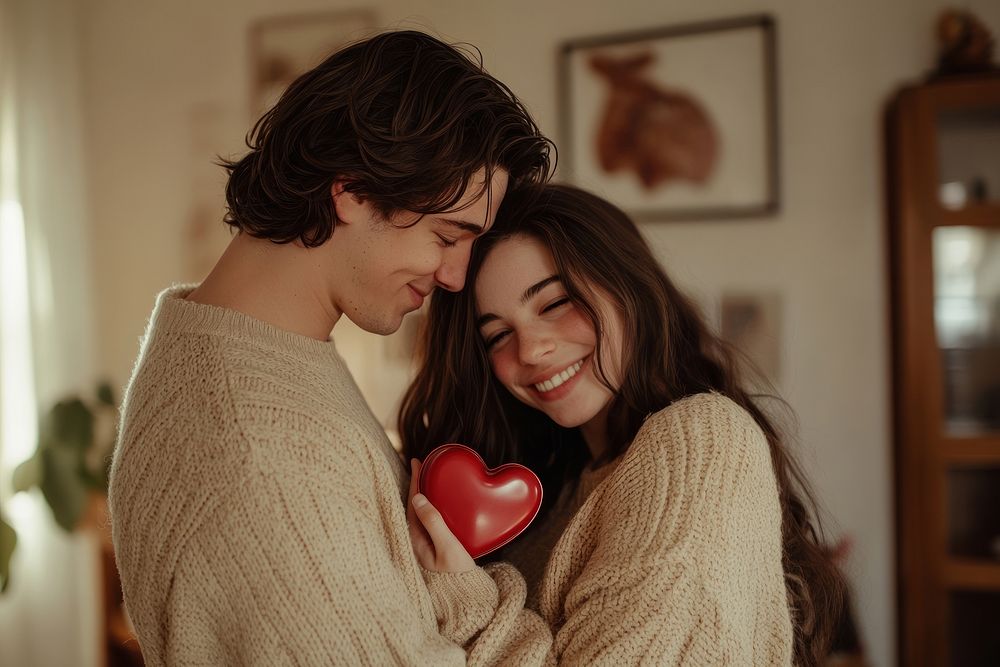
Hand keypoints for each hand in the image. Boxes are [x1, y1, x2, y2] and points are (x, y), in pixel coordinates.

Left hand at [407, 458, 475, 572]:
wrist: (465, 601)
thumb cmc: (456, 577)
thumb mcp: (447, 548)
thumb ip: (434, 523)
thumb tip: (418, 498)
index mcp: (415, 540)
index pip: (412, 503)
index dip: (415, 481)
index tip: (416, 461)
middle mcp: (416, 542)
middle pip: (413, 506)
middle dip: (417, 484)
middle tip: (422, 464)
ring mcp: (424, 546)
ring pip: (420, 513)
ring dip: (424, 494)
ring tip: (428, 478)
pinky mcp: (434, 549)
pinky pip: (429, 521)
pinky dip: (432, 507)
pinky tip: (437, 502)